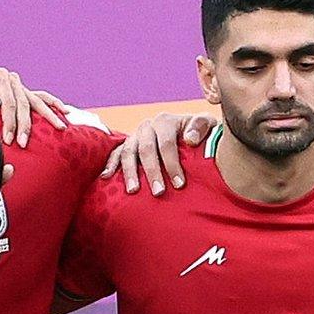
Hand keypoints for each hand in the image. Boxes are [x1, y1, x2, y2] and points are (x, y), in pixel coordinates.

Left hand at [0, 68, 68, 147]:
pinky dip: (53, 103)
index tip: (8, 140)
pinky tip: (65, 110)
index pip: (8, 102)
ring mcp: (18, 84)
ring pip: (36, 101)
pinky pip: (40, 96)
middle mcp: (10, 78)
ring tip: (61, 127)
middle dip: (25, 125)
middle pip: (24, 104)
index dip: (10, 121)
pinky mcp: (22, 91)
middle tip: (23, 143)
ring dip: (49, 115)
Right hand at [99, 112, 219, 195]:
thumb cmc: (200, 134)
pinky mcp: (127, 145)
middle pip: (146, 150)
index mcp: (166, 121)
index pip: (167, 144)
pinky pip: (116, 153)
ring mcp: (135, 135)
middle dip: (152, 172)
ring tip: (133, 191)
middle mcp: (148, 126)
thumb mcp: (207, 126)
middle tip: (159, 192)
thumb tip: (190, 139)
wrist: (189, 133)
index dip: (172, 164)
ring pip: (128, 152)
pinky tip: (106, 177)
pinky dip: (110, 164)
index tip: (179, 185)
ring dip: (130, 172)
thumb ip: (201, 127)